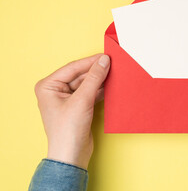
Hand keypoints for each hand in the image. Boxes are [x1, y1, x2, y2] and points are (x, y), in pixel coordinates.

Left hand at [35, 54, 109, 168]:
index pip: (73, 68)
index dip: (90, 62)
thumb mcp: (82, 100)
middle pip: (80, 75)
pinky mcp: (78, 106)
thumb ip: (94, 78)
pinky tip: (111, 86)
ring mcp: (67, 99)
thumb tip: (103, 61)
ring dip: (100, 80)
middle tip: (113, 64)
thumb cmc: (67, 131)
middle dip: (96, 71)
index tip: (106, 57)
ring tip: (114, 74)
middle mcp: (55, 91)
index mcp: (48, 86)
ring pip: (87, 83)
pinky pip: (90, 92)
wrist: (71, 155)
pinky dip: (100, 90)